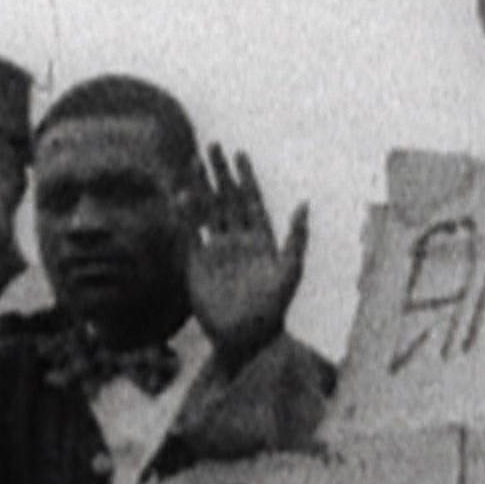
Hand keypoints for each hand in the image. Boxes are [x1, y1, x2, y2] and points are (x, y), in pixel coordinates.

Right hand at [187, 144, 307, 370]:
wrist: (247, 337)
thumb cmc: (274, 308)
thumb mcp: (291, 271)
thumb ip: (297, 237)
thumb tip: (304, 204)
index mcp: (262, 239)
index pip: (252, 200)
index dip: (246, 177)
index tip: (240, 153)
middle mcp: (238, 240)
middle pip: (227, 199)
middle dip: (220, 173)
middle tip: (212, 146)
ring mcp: (217, 250)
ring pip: (207, 210)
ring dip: (200, 187)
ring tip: (193, 162)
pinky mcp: (197, 264)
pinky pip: (190, 233)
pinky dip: (184, 214)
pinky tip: (180, 193)